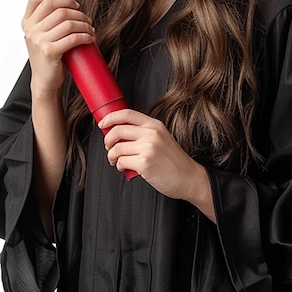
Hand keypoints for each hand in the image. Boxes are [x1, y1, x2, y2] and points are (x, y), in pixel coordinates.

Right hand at [22, 0, 94, 96]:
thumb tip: (66, 1)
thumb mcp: (41, 35)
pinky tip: (89, 38)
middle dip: (76, 10)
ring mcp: (39, 41)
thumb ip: (46, 20)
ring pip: (68, 23)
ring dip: (84, 24)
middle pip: (58, 9)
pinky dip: (85, 36)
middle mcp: (31, 31)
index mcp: (27, 23)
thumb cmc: (48, 56)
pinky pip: (73, 38)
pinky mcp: (50, 52)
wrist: (45, 81)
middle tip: (85, 16)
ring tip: (89, 29)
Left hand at [99, 109, 215, 220]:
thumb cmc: (174, 161)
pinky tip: (125, 168)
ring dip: (112, 157)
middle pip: (118, 130)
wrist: (189, 177)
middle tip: (109, 147)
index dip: (110, 117)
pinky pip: (122, 162)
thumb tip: (119, 132)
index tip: (103, 123)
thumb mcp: (162, 138)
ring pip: (117, 148)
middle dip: (107, 140)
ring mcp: (148, 148)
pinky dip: (120, 166)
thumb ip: (144, 132)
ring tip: (117, 161)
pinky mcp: (145, 163)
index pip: (126, 114)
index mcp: (154, 125)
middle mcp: (151, 133)